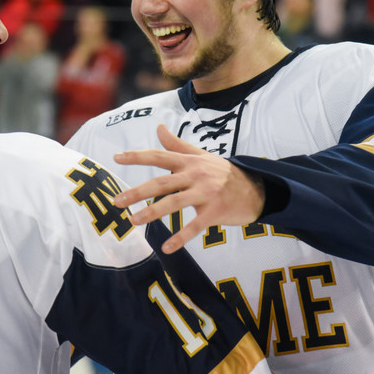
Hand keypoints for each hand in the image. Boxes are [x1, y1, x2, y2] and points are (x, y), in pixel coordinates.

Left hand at [112, 125, 264, 252]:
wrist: (257, 189)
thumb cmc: (224, 173)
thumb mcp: (201, 155)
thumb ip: (177, 144)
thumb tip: (159, 127)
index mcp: (190, 161)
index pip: (159, 156)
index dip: (137, 156)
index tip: (116, 158)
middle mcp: (196, 175)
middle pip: (162, 182)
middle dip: (138, 191)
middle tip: (117, 201)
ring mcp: (206, 193)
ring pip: (175, 203)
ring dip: (153, 212)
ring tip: (134, 221)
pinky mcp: (215, 211)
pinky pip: (194, 226)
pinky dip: (180, 237)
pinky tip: (166, 247)